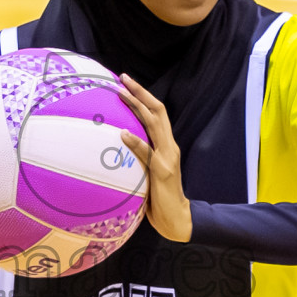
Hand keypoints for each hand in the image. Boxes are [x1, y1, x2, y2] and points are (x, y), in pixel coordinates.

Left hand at [116, 73, 191, 242]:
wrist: (178, 219)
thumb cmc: (159, 197)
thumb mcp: (148, 172)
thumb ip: (140, 156)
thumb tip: (118, 145)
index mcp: (167, 145)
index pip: (157, 113)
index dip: (143, 96)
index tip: (126, 82)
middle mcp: (170, 147)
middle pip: (158, 111)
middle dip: (140, 92)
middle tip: (122, 78)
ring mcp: (167, 158)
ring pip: (155, 125)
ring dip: (137, 107)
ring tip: (121, 94)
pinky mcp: (162, 173)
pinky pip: (148, 153)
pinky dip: (136, 142)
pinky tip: (123, 133)